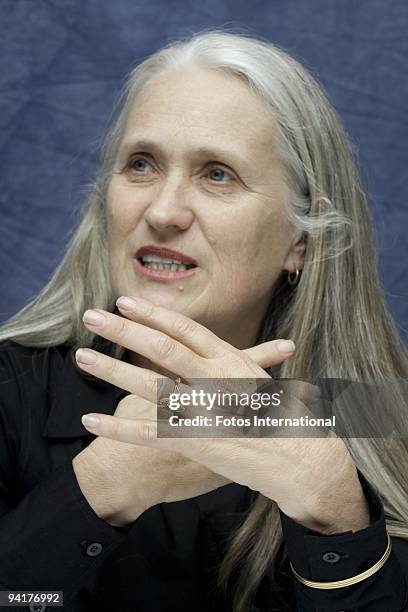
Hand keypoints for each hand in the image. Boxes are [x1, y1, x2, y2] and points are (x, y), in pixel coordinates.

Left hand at [76, 296, 368, 533]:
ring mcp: (202, 408)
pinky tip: (90, 419)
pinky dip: (116, 427)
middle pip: (161, 347)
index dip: (153, 314)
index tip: (126, 302)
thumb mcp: (264, 380)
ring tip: (81, 356)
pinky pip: (147, 433)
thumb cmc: (287, 419)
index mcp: (230, 361)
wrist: (302, 459)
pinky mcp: (194, 440)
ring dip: (111, 369)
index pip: (185, 329)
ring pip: (148, 384)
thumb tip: (234, 351)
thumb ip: (245, 362)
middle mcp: (214, 378)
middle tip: (91, 315)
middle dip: (124, 329)